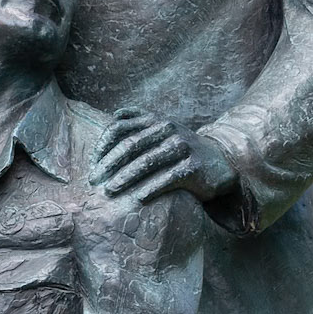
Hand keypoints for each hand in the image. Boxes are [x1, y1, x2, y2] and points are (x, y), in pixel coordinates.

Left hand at [92, 112, 235, 202]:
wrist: (220, 160)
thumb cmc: (183, 148)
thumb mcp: (164, 128)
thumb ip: (140, 119)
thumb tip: (115, 114)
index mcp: (155, 120)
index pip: (120, 128)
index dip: (103, 146)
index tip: (92, 165)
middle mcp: (168, 129)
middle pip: (131, 145)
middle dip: (109, 164)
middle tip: (94, 180)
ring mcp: (182, 147)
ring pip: (147, 162)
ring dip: (126, 177)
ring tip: (110, 190)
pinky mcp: (193, 167)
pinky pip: (168, 178)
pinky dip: (151, 188)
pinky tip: (138, 198)